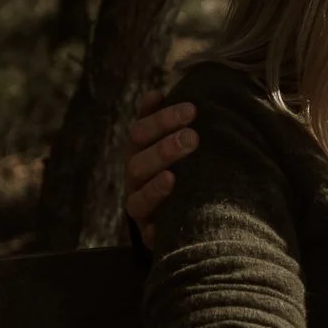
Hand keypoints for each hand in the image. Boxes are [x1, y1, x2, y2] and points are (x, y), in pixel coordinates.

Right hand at [125, 90, 198, 249]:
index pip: (142, 131)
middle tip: (192, 138)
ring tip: (174, 177)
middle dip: (163, 149)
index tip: (191, 109)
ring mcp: (140, 208)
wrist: (184, 217)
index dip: (161, 119)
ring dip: (155, 186)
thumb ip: (166, 122)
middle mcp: (135, 179)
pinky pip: (149, 233)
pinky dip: (156, 229)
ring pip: (138, 197)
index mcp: (139, 152)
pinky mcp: (150, 235)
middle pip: (138, 161)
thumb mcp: (177, 144)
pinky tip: (165, 224)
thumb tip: (157, 92)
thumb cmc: (184, 171)